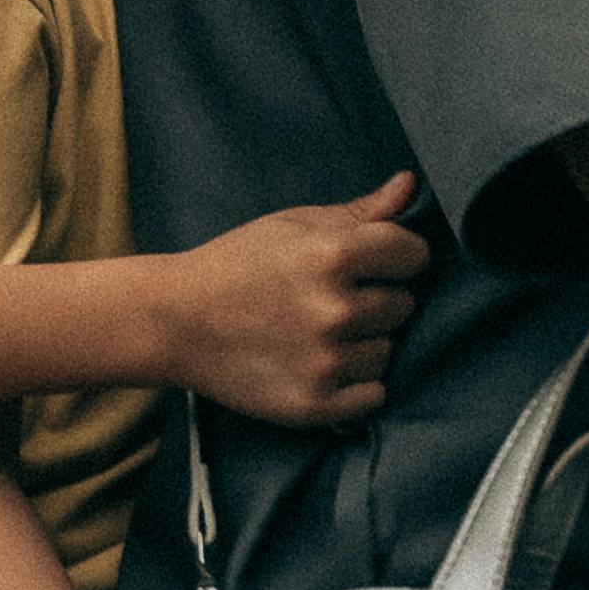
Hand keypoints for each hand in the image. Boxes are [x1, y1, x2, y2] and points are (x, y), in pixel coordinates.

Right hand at [162, 173, 427, 428]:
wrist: (174, 322)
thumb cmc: (236, 265)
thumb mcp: (292, 225)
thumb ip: (359, 212)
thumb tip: (410, 186)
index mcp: (334, 255)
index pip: (414, 255)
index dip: (398, 258)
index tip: (374, 264)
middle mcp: (335, 310)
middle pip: (403, 306)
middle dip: (377, 301)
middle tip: (332, 301)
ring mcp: (325, 361)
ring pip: (387, 352)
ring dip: (364, 344)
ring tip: (320, 334)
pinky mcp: (314, 404)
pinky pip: (375, 395)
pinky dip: (356, 385)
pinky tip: (323, 366)